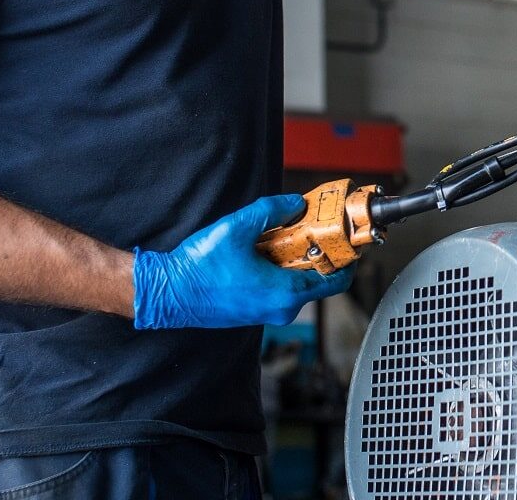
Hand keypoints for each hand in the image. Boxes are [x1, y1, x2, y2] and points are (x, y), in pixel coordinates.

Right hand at [132, 195, 352, 328]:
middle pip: (317, 278)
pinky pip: (280, 287)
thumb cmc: (198, 269)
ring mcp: (269, 312)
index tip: (348, 238)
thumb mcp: (238, 227)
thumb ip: (272, 211)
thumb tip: (295, 204)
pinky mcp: (256, 310)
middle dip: (316, 250)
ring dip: (295, 258)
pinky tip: (262, 251)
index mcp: (286, 292)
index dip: (347, 257)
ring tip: (278, 235)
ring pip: (297, 281)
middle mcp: (282, 308)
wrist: (168, 293)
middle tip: (307, 226)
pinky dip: (279, 268)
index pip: (337, 279)